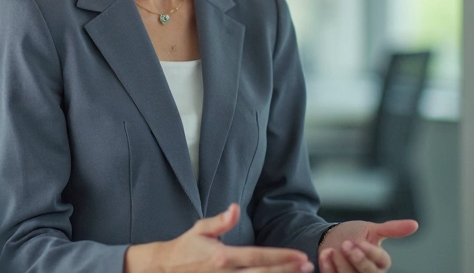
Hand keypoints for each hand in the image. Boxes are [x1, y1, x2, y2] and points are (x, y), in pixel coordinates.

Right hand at [125, 204, 314, 272]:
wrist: (165, 269)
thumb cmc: (186, 248)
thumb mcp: (200, 230)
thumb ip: (220, 221)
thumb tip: (234, 207)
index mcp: (222, 257)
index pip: (258, 256)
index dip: (281, 257)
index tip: (300, 255)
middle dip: (288, 270)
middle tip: (308, 265)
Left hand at [318, 220, 418, 272]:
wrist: (328, 238)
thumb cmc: (353, 234)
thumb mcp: (371, 229)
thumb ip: (391, 229)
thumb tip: (414, 224)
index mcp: (381, 262)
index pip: (381, 261)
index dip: (370, 252)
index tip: (358, 241)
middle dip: (358, 261)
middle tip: (346, 245)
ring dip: (341, 263)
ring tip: (332, 249)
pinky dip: (328, 267)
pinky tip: (325, 254)